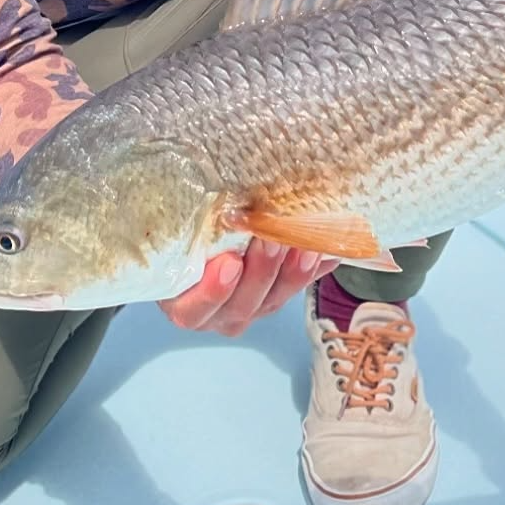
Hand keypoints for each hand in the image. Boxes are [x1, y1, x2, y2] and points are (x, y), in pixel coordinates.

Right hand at [157, 237, 339, 336]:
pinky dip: (316, 269)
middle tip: (272, 239)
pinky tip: (330, 251)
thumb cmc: (179, 235)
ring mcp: (251, 306)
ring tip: (306, 245)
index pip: (194, 309)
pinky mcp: (277, 294)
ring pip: (274, 299)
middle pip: (242, 304)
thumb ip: (184, 222)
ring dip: (293, 272)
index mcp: (183, 302)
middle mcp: (217, 312)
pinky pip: (299, 286)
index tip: (229, 263)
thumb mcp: (175, 230)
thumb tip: (187, 192)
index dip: (214, 291)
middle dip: (262, 271)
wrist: (194, 239)